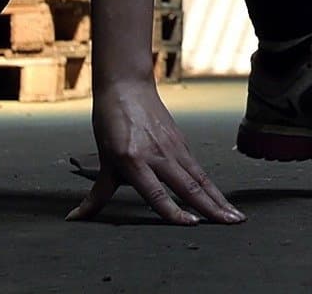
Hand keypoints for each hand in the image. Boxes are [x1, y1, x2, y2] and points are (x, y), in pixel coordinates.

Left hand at [68, 76, 244, 225]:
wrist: (126, 87)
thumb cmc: (111, 123)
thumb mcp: (104, 161)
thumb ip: (97, 195)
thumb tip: (75, 218)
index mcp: (134, 161)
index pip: (157, 193)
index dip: (175, 211)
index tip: (194, 224)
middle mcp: (158, 155)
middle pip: (189, 186)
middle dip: (213, 207)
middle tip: (233, 224)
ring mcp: (173, 147)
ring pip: (200, 178)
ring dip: (219, 198)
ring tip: (236, 216)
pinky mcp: (181, 142)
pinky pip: (198, 168)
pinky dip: (211, 185)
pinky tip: (221, 198)